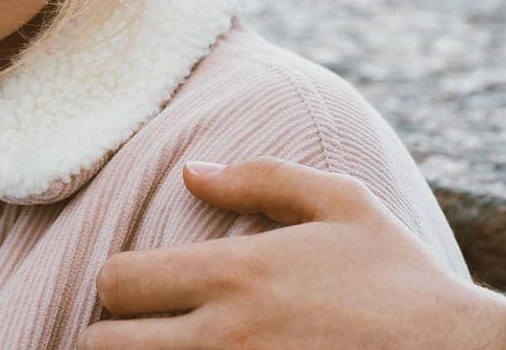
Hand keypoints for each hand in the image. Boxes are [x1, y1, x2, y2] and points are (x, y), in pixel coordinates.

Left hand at [79, 157, 505, 349]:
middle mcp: (224, 339)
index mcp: (233, 276)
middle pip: (101, 345)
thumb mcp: (344, 205)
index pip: (114, 283)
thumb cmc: (404, 282)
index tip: (146, 293)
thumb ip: (260, 179)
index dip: (120, 287)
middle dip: (116, 337)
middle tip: (148, 333)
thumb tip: (191, 173)